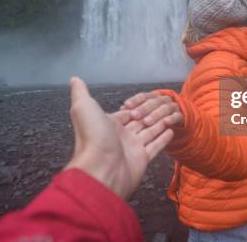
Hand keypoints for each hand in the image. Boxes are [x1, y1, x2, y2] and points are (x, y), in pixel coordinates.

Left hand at [65, 77, 173, 198]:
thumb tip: (74, 78)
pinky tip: (172, 131)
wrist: (101, 168)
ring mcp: (132, 148)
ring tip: (170, 115)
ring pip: (149, 132)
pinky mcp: (143, 159)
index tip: (149, 99)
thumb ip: (81, 92)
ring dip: (159, 123)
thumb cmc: (93, 135)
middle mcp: (121, 135)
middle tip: (164, 105)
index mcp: (108, 123)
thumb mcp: (84, 107)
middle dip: (150, 114)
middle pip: (139, 121)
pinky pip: (156, 146)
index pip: (126, 112)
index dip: (137, 106)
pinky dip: (163, 139)